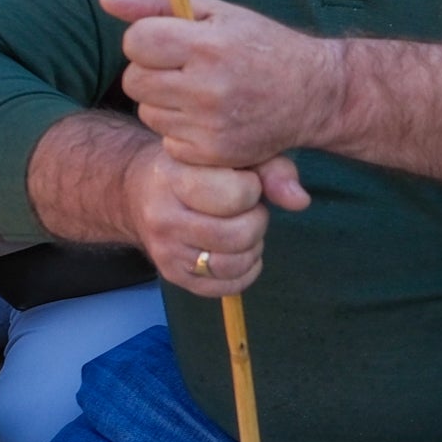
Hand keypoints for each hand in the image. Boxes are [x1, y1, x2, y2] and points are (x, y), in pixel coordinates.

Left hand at [101, 0, 344, 169]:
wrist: (315, 94)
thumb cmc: (263, 46)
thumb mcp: (219, 12)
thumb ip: (160, 3)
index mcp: (208, 44)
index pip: (136, 41)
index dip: (149, 40)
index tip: (174, 42)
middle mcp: (208, 86)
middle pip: (134, 81)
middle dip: (152, 73)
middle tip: (186, 70)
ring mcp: (211, 124)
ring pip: (148, 112)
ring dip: (166, 103)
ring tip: (202, 94)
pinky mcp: (214, 153)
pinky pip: (168, 141)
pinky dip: (182, 132)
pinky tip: (210, 119)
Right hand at [122, 138, 308, 298]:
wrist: (140, 190)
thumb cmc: (196, 167)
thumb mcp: (230, 154)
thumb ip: (271, 169)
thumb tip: (300, 201)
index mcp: (175, 177)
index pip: (236, 195)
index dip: (252, 188)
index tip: (243, 181)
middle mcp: (163, 217)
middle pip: (238, 235)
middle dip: (256, 221)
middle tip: (247, 208)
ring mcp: (165, 251)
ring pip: (233, 265)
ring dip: (252, 248)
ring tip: (242, 227)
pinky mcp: (172, 275)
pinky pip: (227, 286)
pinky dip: (245, 271)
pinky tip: (239, 250)